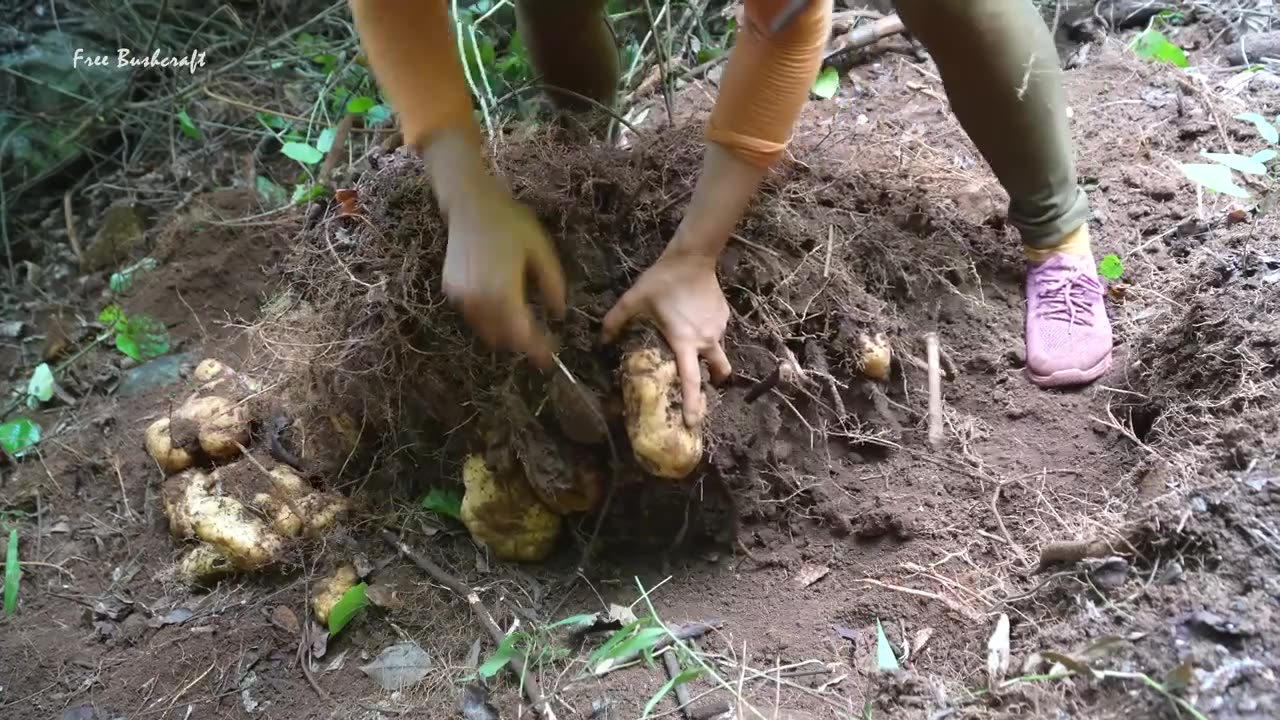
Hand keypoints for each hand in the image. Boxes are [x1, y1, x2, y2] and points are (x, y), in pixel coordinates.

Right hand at [431, 135, 565, 366]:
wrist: (469, 203)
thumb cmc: (509, 222)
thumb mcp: (541, 250)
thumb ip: (552, 285)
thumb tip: (558, 313)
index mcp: (503, 292)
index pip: (522, 335)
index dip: (537, 349)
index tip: (551, 357)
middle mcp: (478, 301)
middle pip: (502, 339)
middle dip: (521, 342)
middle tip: (540, 340)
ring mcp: (461, 297)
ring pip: (486, 331)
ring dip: (504, 333)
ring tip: (522, 322)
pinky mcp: (450, 290)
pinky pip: (473, 316)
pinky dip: (489, 318)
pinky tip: (502, 304)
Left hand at [602, 247, 731, 426]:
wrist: (693, 257)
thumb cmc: (662, 281)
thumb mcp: (634, 300)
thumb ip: (615, 321)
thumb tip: (601, 341)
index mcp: (684, 342)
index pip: (691, 380)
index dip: (691, 404)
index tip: (691, 422)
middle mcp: (705, 340)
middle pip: (719, 372)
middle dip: (713, 384)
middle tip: (703, 387)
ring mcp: (718, 329)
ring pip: (718, 352)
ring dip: (709, 358)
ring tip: (693, 349)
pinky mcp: (725, 317)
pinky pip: (717, 334)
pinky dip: (708, 336)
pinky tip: (694, 322)